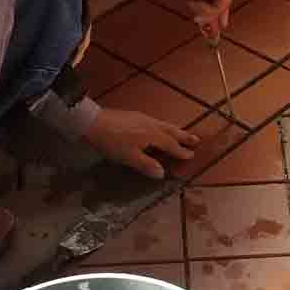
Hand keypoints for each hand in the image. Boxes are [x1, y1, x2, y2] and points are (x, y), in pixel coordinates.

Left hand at [85, 108, 199, 179]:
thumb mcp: (129, 157)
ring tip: (180, 133)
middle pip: (171, 131)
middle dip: (183, 136)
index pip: (170, 144)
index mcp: (152, 135)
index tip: (191, 154)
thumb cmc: (112, 141)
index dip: (180, 151)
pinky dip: (162, 127)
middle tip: (196, 140)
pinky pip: (155, 121)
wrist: (93, 122)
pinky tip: (157, 128)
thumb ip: (146, 165)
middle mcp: (151, 124)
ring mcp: (142, 118)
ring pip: (163, 124)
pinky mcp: (134, 116)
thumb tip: (161, 173)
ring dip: (174, 130)